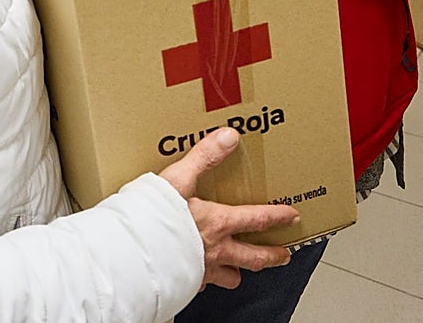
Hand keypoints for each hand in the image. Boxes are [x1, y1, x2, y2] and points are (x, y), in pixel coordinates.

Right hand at [158, 127, 298, 289]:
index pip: (257, 219)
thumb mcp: (178, 178)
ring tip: (241, 270)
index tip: (292, 216)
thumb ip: (204, 157)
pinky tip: (199, 275)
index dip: (277, 217)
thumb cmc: (151, 218)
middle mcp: (216, 250)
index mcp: (217, 223)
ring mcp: (202, 270)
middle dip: (273, 256)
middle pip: (254, 257)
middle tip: (284, 256)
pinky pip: (202, 285)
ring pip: (231, 277)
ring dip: (239, 272)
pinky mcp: (184, 282)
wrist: (130, 253)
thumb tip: (228, 137)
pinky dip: (205, 280)